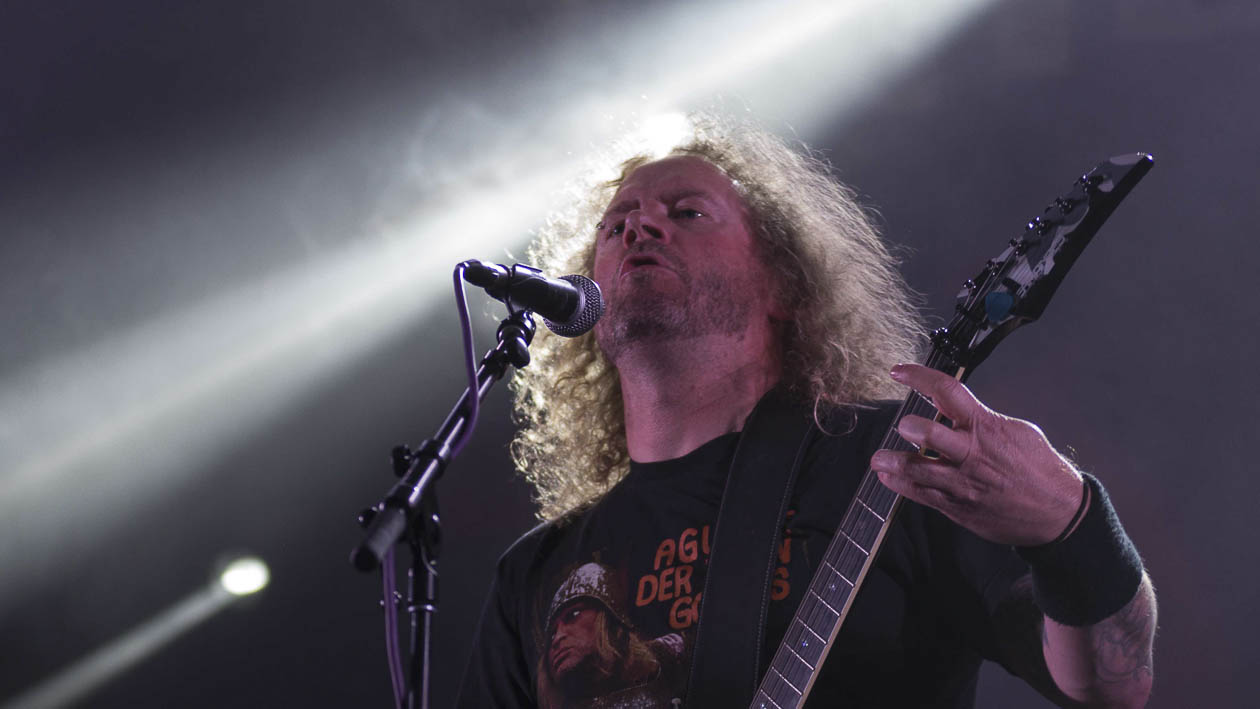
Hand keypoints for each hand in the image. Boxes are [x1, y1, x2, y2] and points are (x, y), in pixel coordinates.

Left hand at [869, 363, 1084, 546]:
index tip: (899, 372)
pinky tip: (889, 477)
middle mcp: (971, 453)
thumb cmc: (1039, 469)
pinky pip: (921, 495)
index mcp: (985, 427)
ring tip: (879, 459)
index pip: (947, 390)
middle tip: (902, 426)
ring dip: (893, 462)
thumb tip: (955, 408)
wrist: (1058, 513)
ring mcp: (962, 482)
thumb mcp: (1017, 431)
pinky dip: (900, 485)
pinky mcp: (958, 506)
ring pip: (918, 470)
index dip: (919, 376)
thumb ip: (982, 419)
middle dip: (910, 427)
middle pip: (929, 433)